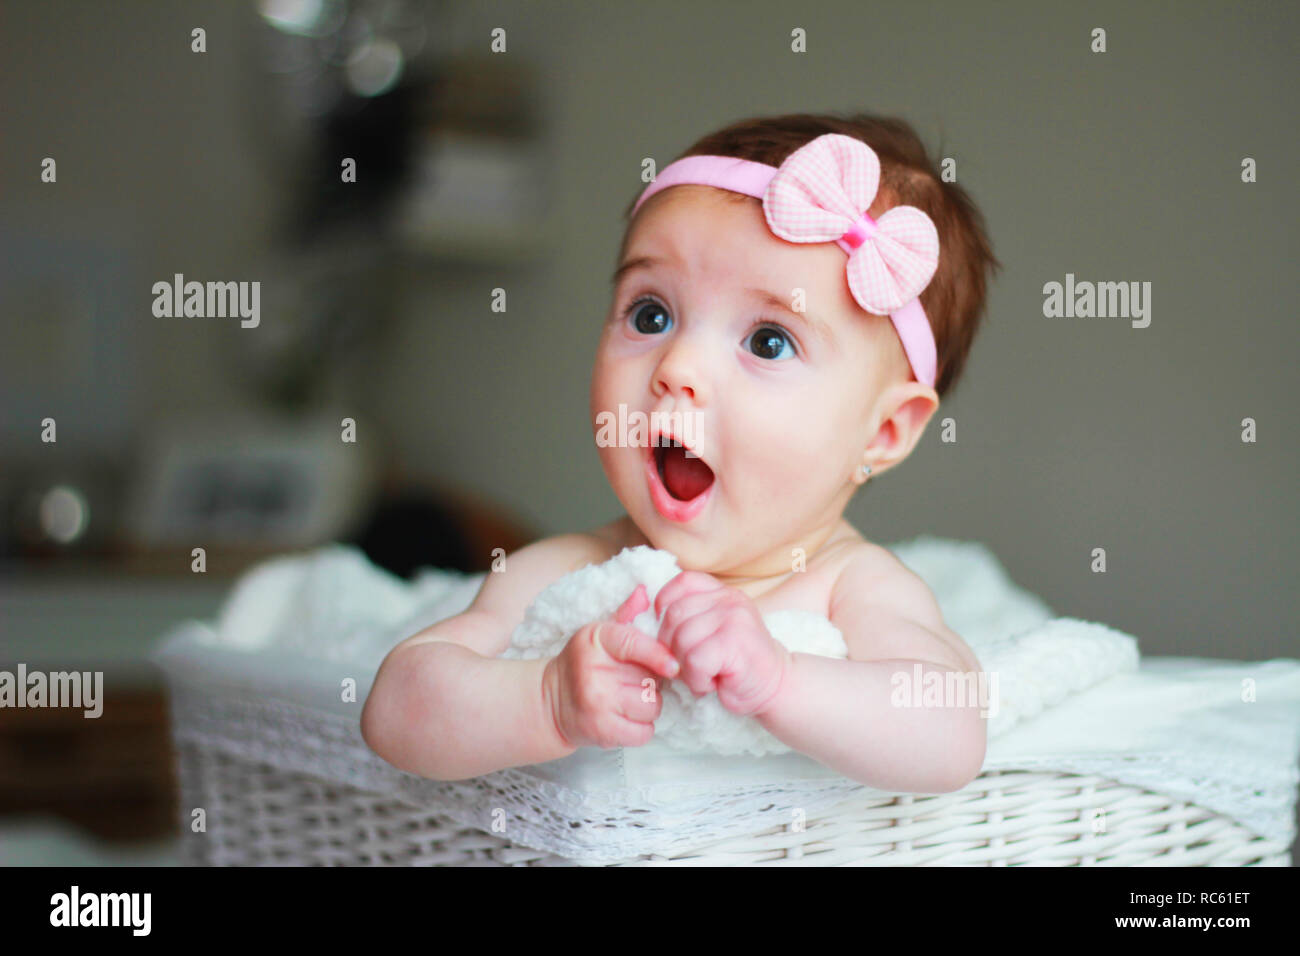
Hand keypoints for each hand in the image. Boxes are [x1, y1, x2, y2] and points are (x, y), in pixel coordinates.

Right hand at [543, 584, 678, 749]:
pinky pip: (644, 732)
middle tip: (634, 680)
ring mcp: (596, 703)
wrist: (549, 701)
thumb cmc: (583, 664)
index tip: (674, 665)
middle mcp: (594, 672)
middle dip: (652, 681)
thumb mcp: (598, 633)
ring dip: (649, 706)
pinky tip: (627, 718)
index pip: (634, 643)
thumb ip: (626, 614)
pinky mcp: (601, 731)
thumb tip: (645, 592)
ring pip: (652, 706)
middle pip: (650, 678)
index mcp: (595, 640)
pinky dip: (642, 728)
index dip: (659, 655)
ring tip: (630, 699)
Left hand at [654, 571, 791, 716]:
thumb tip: (644, 614)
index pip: (681, 583)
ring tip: (704, 675)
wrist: (776, 688)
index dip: (665, 606)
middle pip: (673, 615)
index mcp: (722, 592)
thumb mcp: (711, 631)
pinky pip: (693, 660)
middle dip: (671, 647)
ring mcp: (733, 618)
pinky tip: (712, 683)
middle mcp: (729, 599)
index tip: (671, 634)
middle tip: (690, 666)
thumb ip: (688, 617)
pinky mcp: (734, 642)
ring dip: (685, 668)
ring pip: (680, 640)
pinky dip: (696, 680)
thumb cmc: (736, 665)